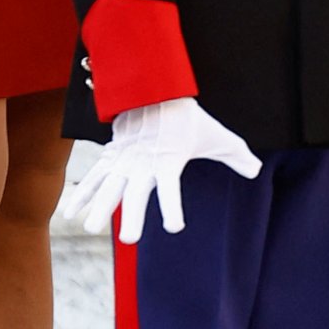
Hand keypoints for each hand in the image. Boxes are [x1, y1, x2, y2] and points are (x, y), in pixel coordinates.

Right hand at [61, 96, 261, 243]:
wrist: (156, 88)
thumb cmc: (189, 118)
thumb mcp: (218, 135)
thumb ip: (237, 155)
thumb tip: (257, 170)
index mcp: (169, 160)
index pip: (171, 188)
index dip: (172, 207)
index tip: (175, 227)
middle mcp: (144, 163)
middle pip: (136, 192)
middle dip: (132, 216)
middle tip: (129, 240)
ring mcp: (125, 160)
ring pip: (109, 185)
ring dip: (100, 207)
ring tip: (91, 228)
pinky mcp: (112, 156)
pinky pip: (94, 177)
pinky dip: (81, 194)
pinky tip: (70, 214)